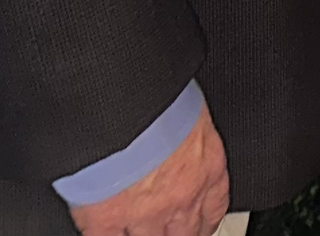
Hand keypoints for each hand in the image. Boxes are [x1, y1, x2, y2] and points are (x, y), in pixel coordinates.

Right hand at [68, 103, 228, 235]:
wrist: (127, 102)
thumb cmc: (163, 98)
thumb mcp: (192, 113)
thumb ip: (191, 137)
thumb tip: (185, 134)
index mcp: (207, 168)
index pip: (213, 209)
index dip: (202, 223)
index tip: (195, 226)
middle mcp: (182, 198)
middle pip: (183, 233)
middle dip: (176, 233)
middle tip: (166, 228)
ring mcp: (145, 214)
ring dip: (143, 234)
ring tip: (138, 226)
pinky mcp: (107, 219)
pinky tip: (106, 230)